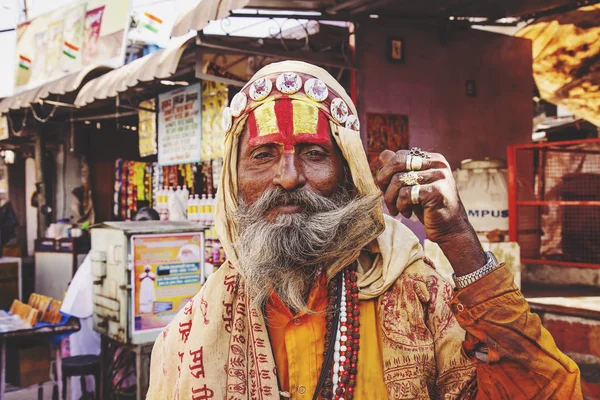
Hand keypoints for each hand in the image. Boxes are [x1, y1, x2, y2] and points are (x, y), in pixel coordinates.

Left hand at [374, 149, 485, 275]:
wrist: (451, 229)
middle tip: (385, 197)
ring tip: (397, 209)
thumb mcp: (413, 186)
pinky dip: (400, 206)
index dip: (385, 172)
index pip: (399, 155)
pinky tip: (407, 213)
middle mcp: (437, 164)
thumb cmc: (429, 208)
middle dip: (384, 181)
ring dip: (391, 198)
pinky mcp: (436, 192)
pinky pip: (405, 194)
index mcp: (433, 159)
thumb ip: (400, 170)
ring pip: (398, 180)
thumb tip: (382, 156)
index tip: (384, 188)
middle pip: (397, 162)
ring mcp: (439, 177)